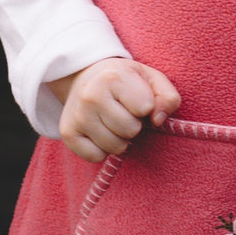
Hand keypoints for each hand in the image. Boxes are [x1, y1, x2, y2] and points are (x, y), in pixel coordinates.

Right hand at [56, 55, 181, 162]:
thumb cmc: (125, 81)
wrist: (86, 77)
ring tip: (112, 121)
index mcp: (113, 77)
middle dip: (133, 124)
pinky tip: (99, 132)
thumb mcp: (151, 79)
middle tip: (124, 112)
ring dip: (120, 139)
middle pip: (130, 130)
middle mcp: (91, 95)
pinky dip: (102, 150)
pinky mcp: (68, 133)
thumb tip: (158, 120)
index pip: (146, 107)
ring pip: (115, 147)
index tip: (137, 99)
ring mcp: (77, 115)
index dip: (147, 107)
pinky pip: (96, 157)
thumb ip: (167, 97)